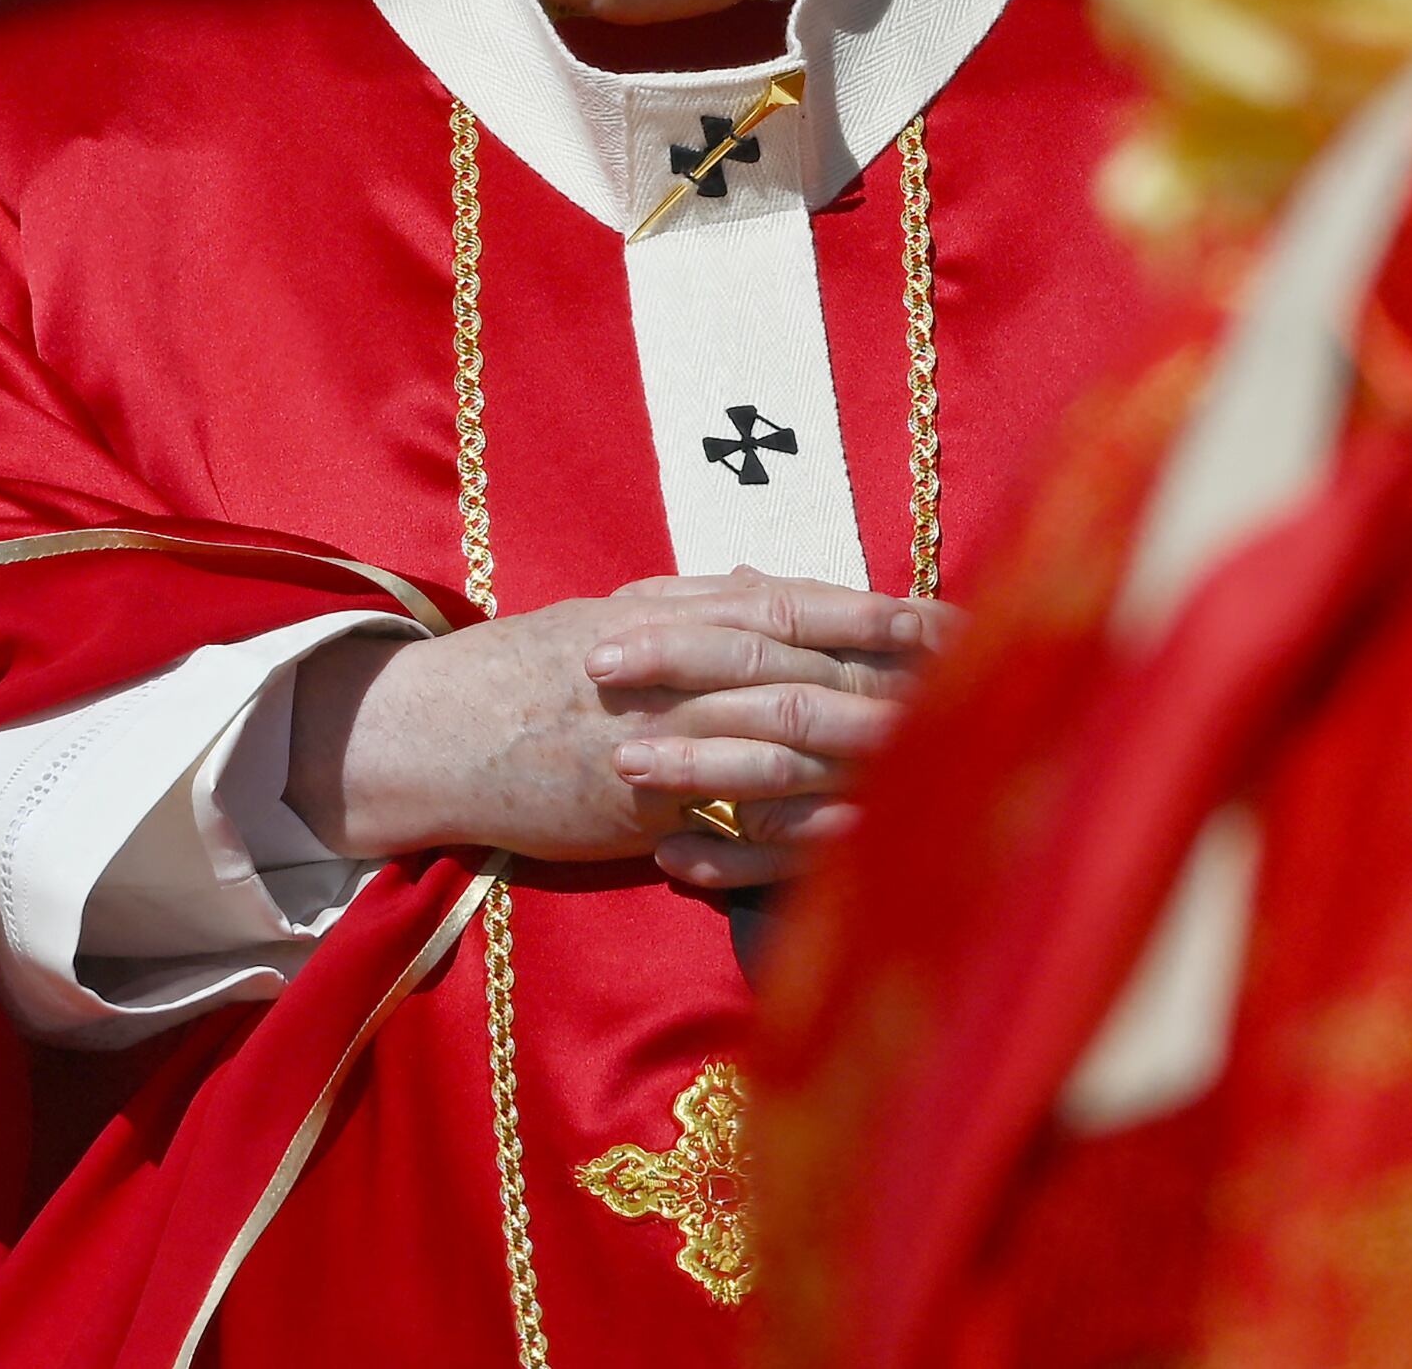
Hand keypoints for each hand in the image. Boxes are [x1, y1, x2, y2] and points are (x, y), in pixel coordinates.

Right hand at [284, 569, 955, 886]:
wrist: (433, 731)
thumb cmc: (526, 670)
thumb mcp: (615, 612)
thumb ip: (694, 596)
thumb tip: (759, 575)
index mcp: (675, 610)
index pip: (797, 603)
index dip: (877, 611)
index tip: (952, 616)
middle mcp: (673, 662)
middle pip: (804, 663)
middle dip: (893, 675)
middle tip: (977, 685)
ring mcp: (658, 733)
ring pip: (776, 733)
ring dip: (861, 747)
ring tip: (941, 758)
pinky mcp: (637, 804)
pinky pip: (729, 814)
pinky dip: (793, 824)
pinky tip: (856, 835)